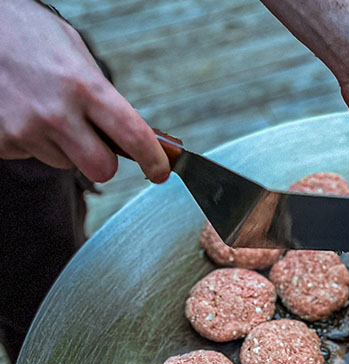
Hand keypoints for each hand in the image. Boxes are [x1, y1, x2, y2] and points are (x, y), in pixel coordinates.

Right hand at [0, 0, 169, 182]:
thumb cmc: (27, 35)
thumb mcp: (73, 53)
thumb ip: (103, 95)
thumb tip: (132, 134)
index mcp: (84, 86)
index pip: (134, 137)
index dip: (154, 161)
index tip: (161, 171)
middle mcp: (57, 113)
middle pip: (102, 169)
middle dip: (103, 160)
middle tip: (94, 142)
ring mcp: (26, 130)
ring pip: (66, 163)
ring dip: (63, 146)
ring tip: (43, 109)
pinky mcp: (2, 141)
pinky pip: (33, 155)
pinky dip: (33, 140)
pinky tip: (22, 111)